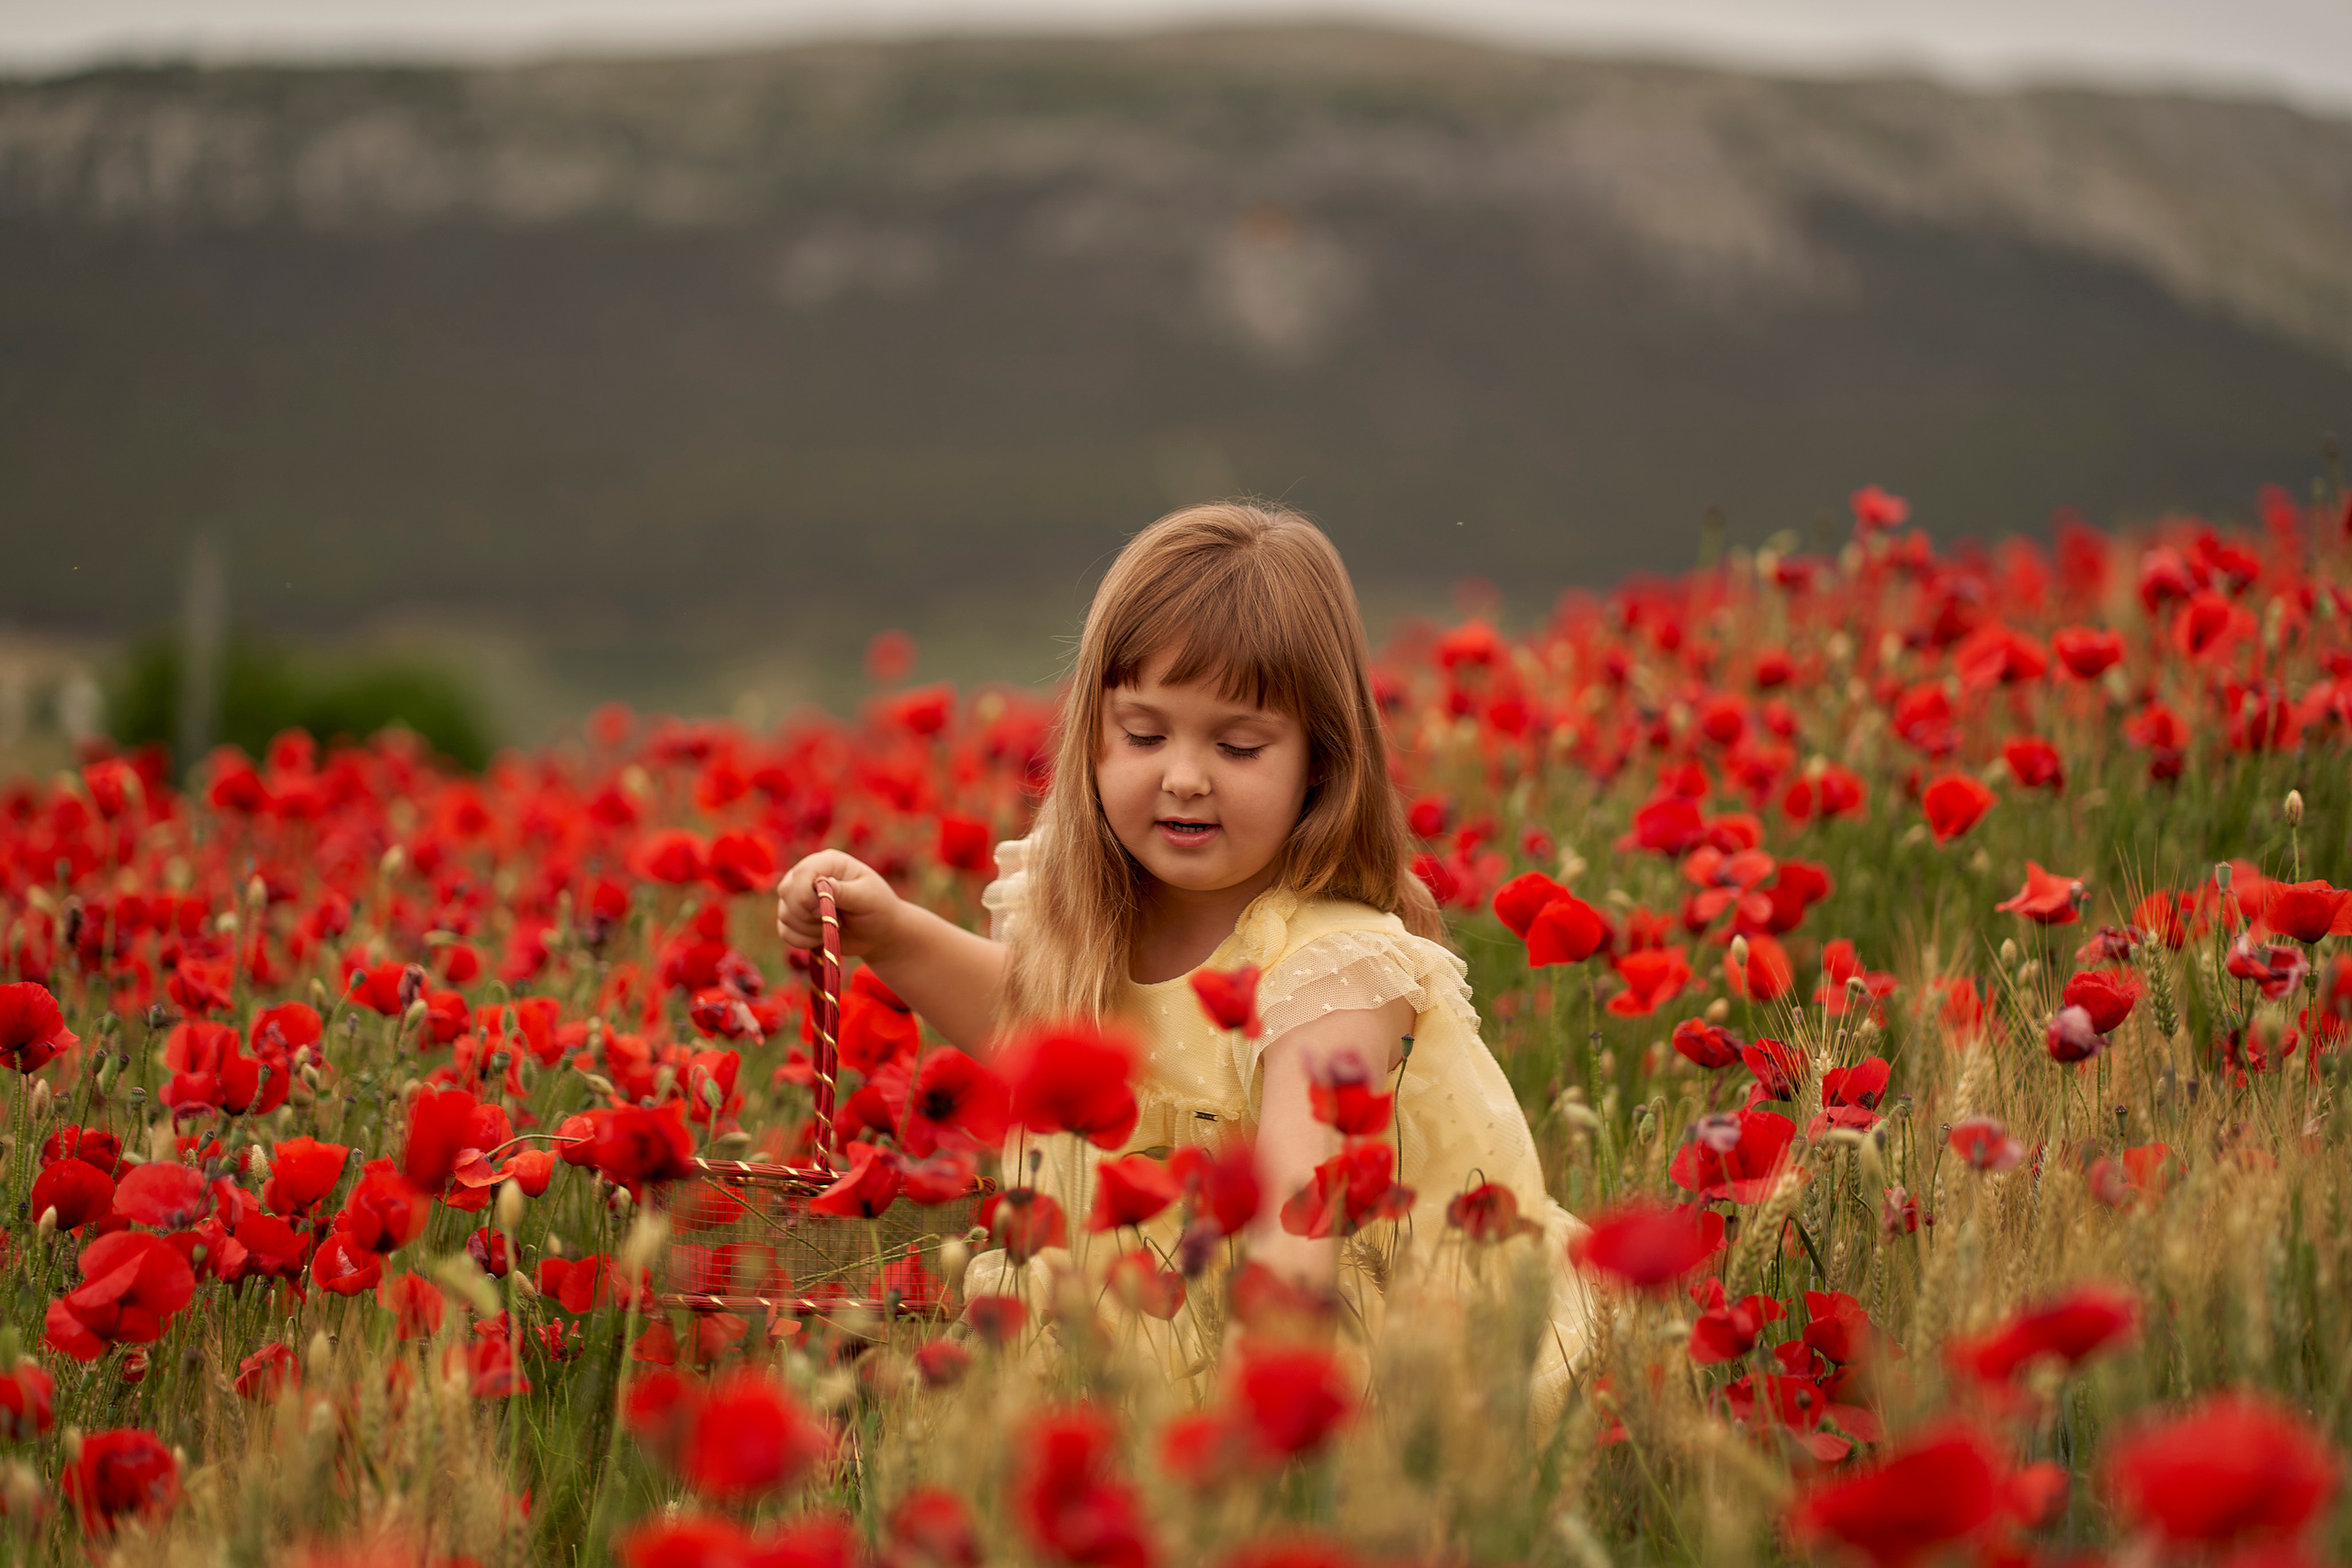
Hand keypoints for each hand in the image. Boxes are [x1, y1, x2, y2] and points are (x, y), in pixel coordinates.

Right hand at [775, 851, 904, 958]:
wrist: (878, 933)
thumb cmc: (878, 909)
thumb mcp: (869, 898)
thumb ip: (845, 891)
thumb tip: (822, 884)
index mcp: (829, 862)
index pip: (802, 871)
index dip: (805, 894)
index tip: (823, 911)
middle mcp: (809, 876)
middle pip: (787, 891)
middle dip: (808, 914)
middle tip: (836, 919)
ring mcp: (799, 896)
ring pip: (785, 914)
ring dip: (809, 930)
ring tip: (834, 927)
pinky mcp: (795, 918)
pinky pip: (785, 932)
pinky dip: (803, 940)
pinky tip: (823, 937)